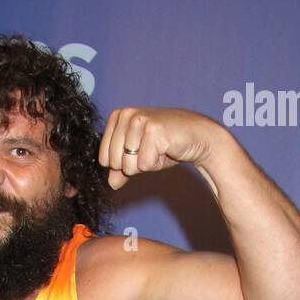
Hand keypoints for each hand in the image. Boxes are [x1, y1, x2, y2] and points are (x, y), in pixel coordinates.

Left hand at [98, 106, 218, 188]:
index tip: (139, 150)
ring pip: (128, 165)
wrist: (196, 136)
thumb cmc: (165, 144)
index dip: (123, 163)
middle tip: (151, 150)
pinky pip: (145, 164)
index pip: (104, 158)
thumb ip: (121, 169)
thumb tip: (111, 184)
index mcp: (117, 116)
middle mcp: (126, 115)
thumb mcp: (138, 156)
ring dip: (145, 164)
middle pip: (115, 163)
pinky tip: (166, 149)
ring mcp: (139, 120)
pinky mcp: (153, 131)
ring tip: (158, 149)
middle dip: (134, 165)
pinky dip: (156, 163)